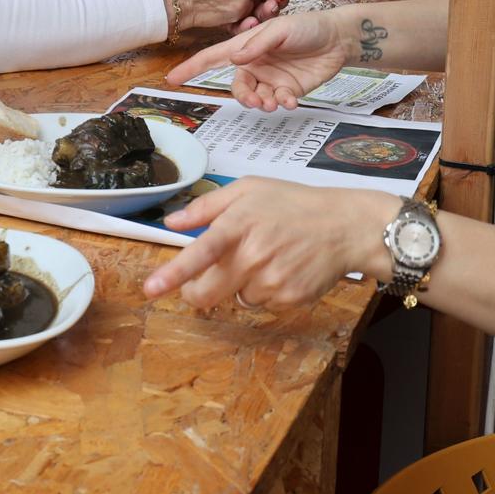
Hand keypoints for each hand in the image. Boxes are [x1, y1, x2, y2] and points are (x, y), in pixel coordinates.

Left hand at [144, 180, 398, 309]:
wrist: (344, 226)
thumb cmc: (292, 204)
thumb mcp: (248, 189)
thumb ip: (206, 206)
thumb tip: (171, 221)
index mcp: (239, 225)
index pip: (200, 252)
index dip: (173, 274)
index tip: (151, 289)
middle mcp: (253, 256)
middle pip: (207, 293)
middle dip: (196, 292)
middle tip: (204, 280)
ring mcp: (272, 281)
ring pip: (235, 297)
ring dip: (239, 285)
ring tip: (265, 258)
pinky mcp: (288, 299)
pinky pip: (261, 304)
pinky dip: (265, 291)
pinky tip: (282, 269)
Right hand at [165, 10, 352, 109]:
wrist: (339, 38)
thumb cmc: (309, 26)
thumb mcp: (281, 29)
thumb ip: (258, 45)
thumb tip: (235, 60)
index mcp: (246, 46)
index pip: (213, 57)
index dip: (191, 67)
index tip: (172, 78)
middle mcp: (255, 64)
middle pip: (237, 86)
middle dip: (243, 97)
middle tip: (256, 101)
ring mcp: (271, 78)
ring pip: (255, 98)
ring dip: (262, 103)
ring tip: (275, 102)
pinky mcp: (289, 90)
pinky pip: (277, 102)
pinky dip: (282, 104)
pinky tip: (291, 100)